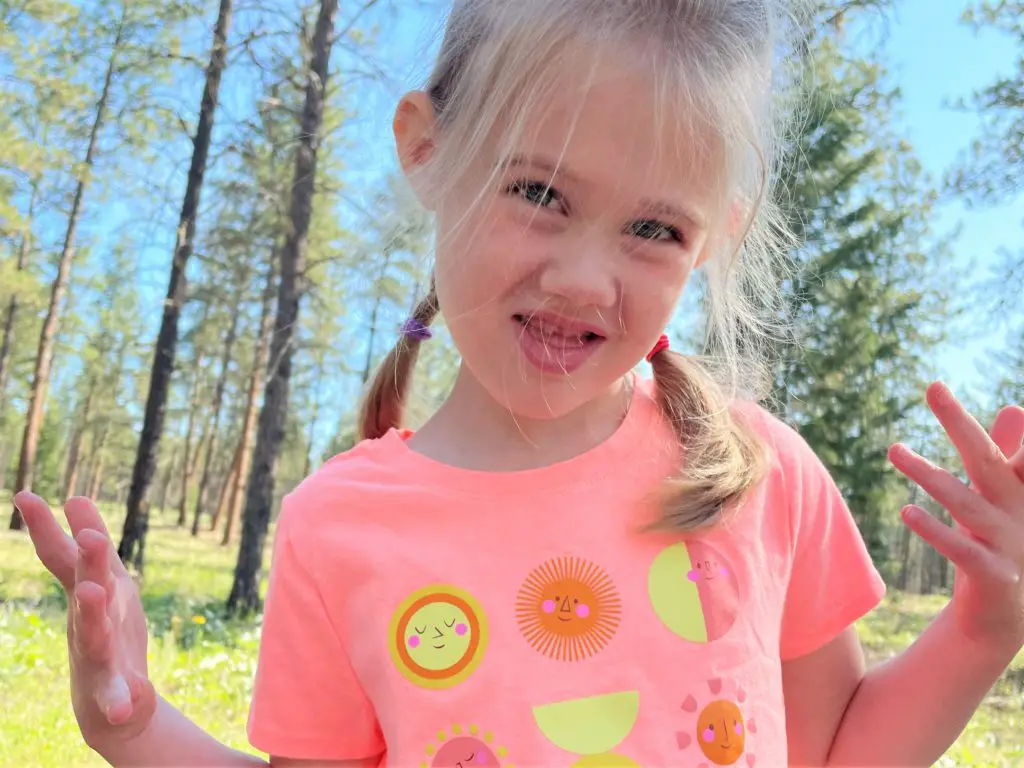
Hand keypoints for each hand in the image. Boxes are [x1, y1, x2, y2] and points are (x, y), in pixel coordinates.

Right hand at [14, 492, 156, 751]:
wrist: (113, 706)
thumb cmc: (108, 633)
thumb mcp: (106, 582)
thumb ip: (90, 545)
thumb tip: (76, 497)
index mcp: (88, 594)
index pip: (64, 558)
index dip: (46, 527)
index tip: (25, 496)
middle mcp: (86, 623)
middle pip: (88, 587)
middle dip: (89, 563)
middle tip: (93, 536)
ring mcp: (98, 658)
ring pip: (95, 635)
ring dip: (94, 615)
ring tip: (94, 592)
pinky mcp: (114, 693)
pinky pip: (116, 697)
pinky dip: (119, 700)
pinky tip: (127, 705)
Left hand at [889, 382, 1023, 649]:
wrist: (1008, 615)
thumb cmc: (1003, 544)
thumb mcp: (1004, 499)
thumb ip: (1006, 456)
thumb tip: (1014, 408)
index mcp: (1021, 490)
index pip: (1016, 450)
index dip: (1015, 428)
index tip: (999, 397)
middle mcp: (1019, 511)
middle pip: (988, 461)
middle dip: (960, 423)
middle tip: (932, 387)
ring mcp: (1010, 544)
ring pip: (965, 503)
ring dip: (928, 474)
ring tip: (893, 450)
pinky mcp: (994, 576)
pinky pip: (962, 549)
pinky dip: (935, 530)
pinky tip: (907, 511)